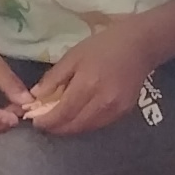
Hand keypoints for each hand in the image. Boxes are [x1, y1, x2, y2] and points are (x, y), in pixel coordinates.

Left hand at [21, 25, 157, 135]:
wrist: (140, 45)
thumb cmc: (103, 45)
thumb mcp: (73, 56)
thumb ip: (54, 78)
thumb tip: (35, 96)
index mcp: (87, 85)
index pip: (62, 113)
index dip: (46, 122)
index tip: (34, 121)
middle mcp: (102, 102)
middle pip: (74, 126)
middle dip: (56, 127)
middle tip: (44, 123)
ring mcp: (115, 109)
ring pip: (86, 128)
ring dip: (70, 128)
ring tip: (58, 120)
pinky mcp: (124, 112)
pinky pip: (99, 124)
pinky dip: (84, 124)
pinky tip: (77, 116)